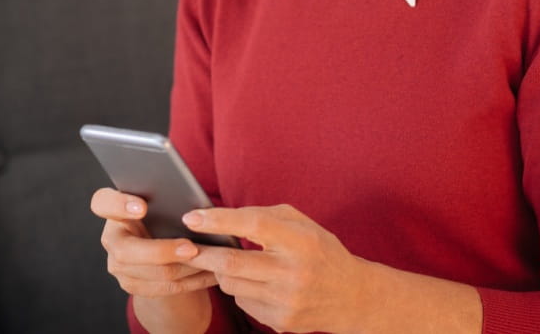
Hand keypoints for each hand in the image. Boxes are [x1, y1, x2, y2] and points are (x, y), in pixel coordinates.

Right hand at [89, 187, 218, 298]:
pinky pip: (163, 289)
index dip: (119, 205)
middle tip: (192, 248)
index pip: (103, 202)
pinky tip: (211, 274)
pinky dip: (191, 281)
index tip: (142, 207)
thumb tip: (196, 208)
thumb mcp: (165, 203)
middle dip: (162, 251)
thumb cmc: (167, 213)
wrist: (163, 246)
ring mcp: (118, 265)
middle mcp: (111, 238)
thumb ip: (170, 201)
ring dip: (185, 268)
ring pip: (151, 273)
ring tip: (211, 261)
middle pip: (126, 251)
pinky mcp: (132, 285)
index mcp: (114, 208)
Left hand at [181, 204, 371, 333]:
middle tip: (188, 246)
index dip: (218, 220)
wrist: (351, 296)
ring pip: (231, 284)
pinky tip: (252, 283)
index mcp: (300, 240)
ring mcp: (286, 300)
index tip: (192, 217)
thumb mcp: (302, 225)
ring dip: (221, 271)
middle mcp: (293, 272)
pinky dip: (239, 289)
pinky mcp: (281, 321)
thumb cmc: (320, 252)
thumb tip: (219, 218)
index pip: (252, 225)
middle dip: (203, 253)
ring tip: (226, 262)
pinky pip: (243, 302)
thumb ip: (265, 217)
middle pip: (232, 262)